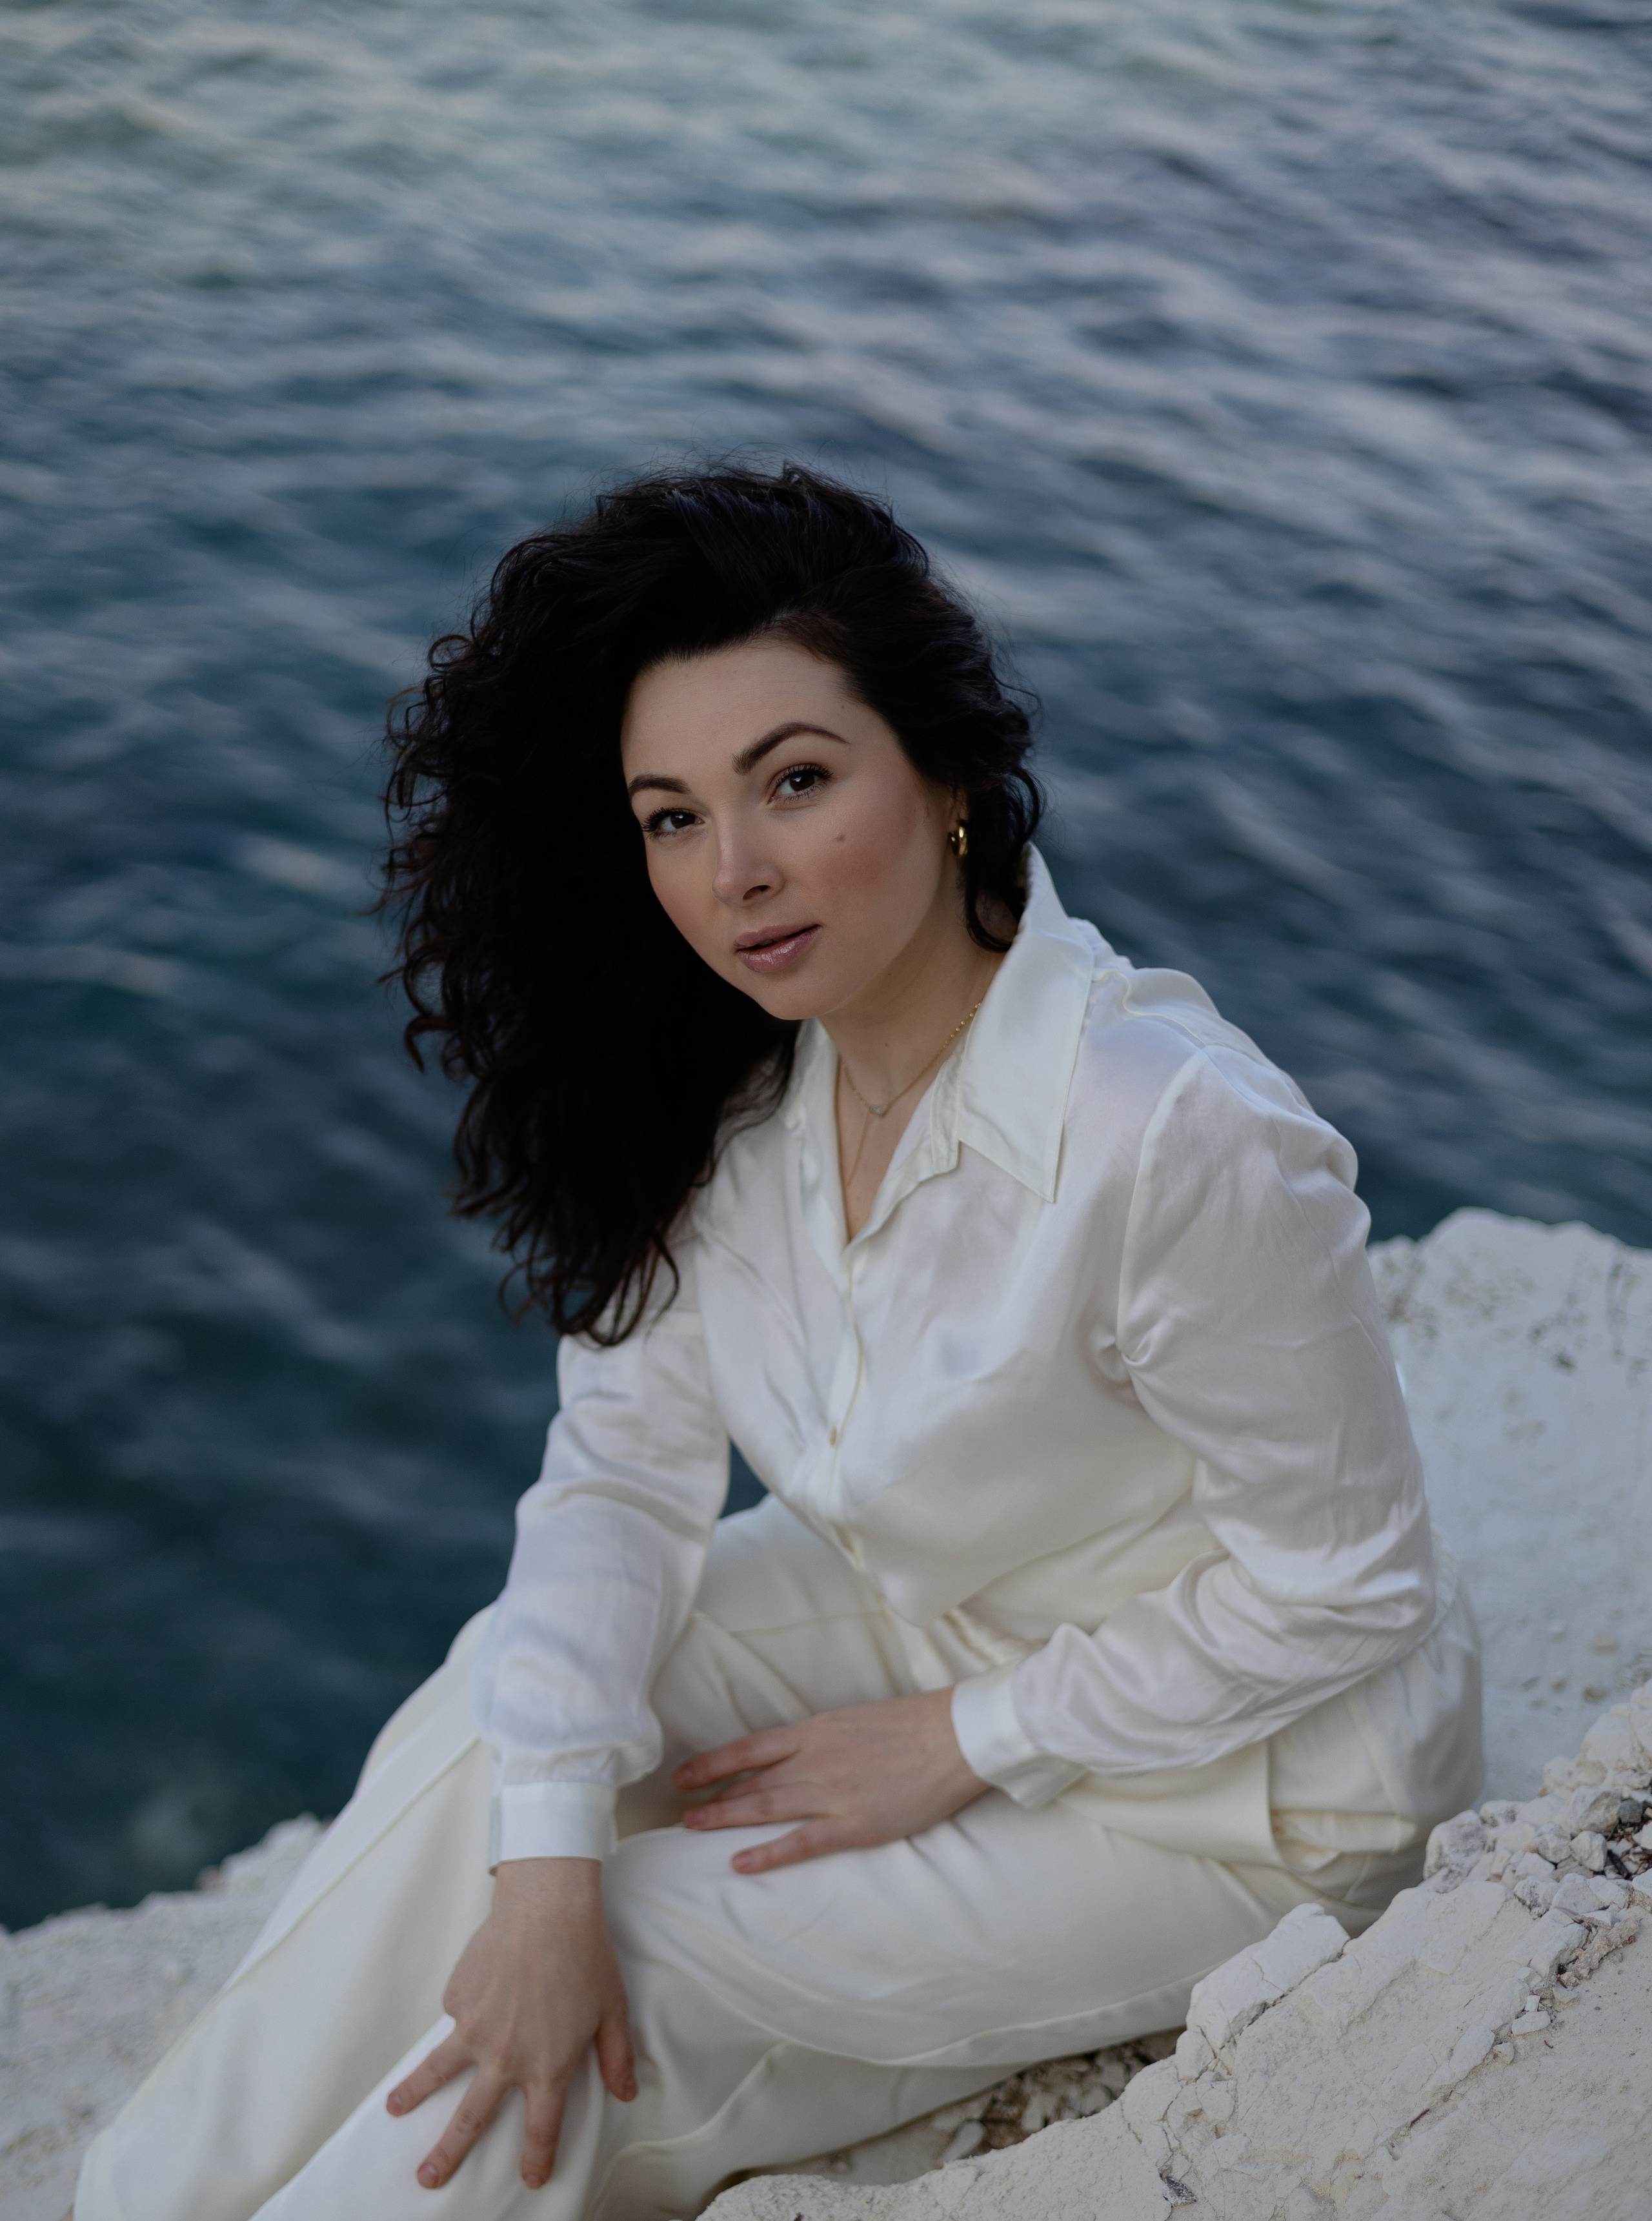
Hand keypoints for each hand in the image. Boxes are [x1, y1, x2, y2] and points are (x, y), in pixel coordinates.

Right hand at [385, 1857, 634, 2191]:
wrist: (547, 1906)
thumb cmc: (586, 1956)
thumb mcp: (612, 2010)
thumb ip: (616, 2057)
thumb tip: (626, 2094)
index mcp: (547, 2066)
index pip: (540, 2128)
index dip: (536, 2157)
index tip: (532, 2178)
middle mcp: (505, 2057)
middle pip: (470, 2120)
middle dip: (448, 2154)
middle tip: (429, 2178)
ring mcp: (474, 2029)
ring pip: (435, 2073)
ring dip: (412, 2096)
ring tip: (393, 2110)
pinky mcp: (457, 1998)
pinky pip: (455, 2014)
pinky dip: (460, 2013)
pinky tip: (479, 1988)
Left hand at [673, 1687, 986, 1874]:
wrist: (955, 1737)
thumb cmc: (912, 1724)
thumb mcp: (855, 1719)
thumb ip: (822, 1738)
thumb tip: (796, 1752)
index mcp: (815, 1730)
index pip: (750, 1747)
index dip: (713, 1763)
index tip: (683, 1775)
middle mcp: (815, 1760)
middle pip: (752, 1781)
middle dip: (713, 1797)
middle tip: (680, 1814)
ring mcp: (833, 1793)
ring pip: (767, 1808)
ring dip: (727, 1819)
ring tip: (694, 1829)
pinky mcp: (855, 1824)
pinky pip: (802, 1842)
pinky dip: (768, 1853)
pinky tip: (740, 1863)